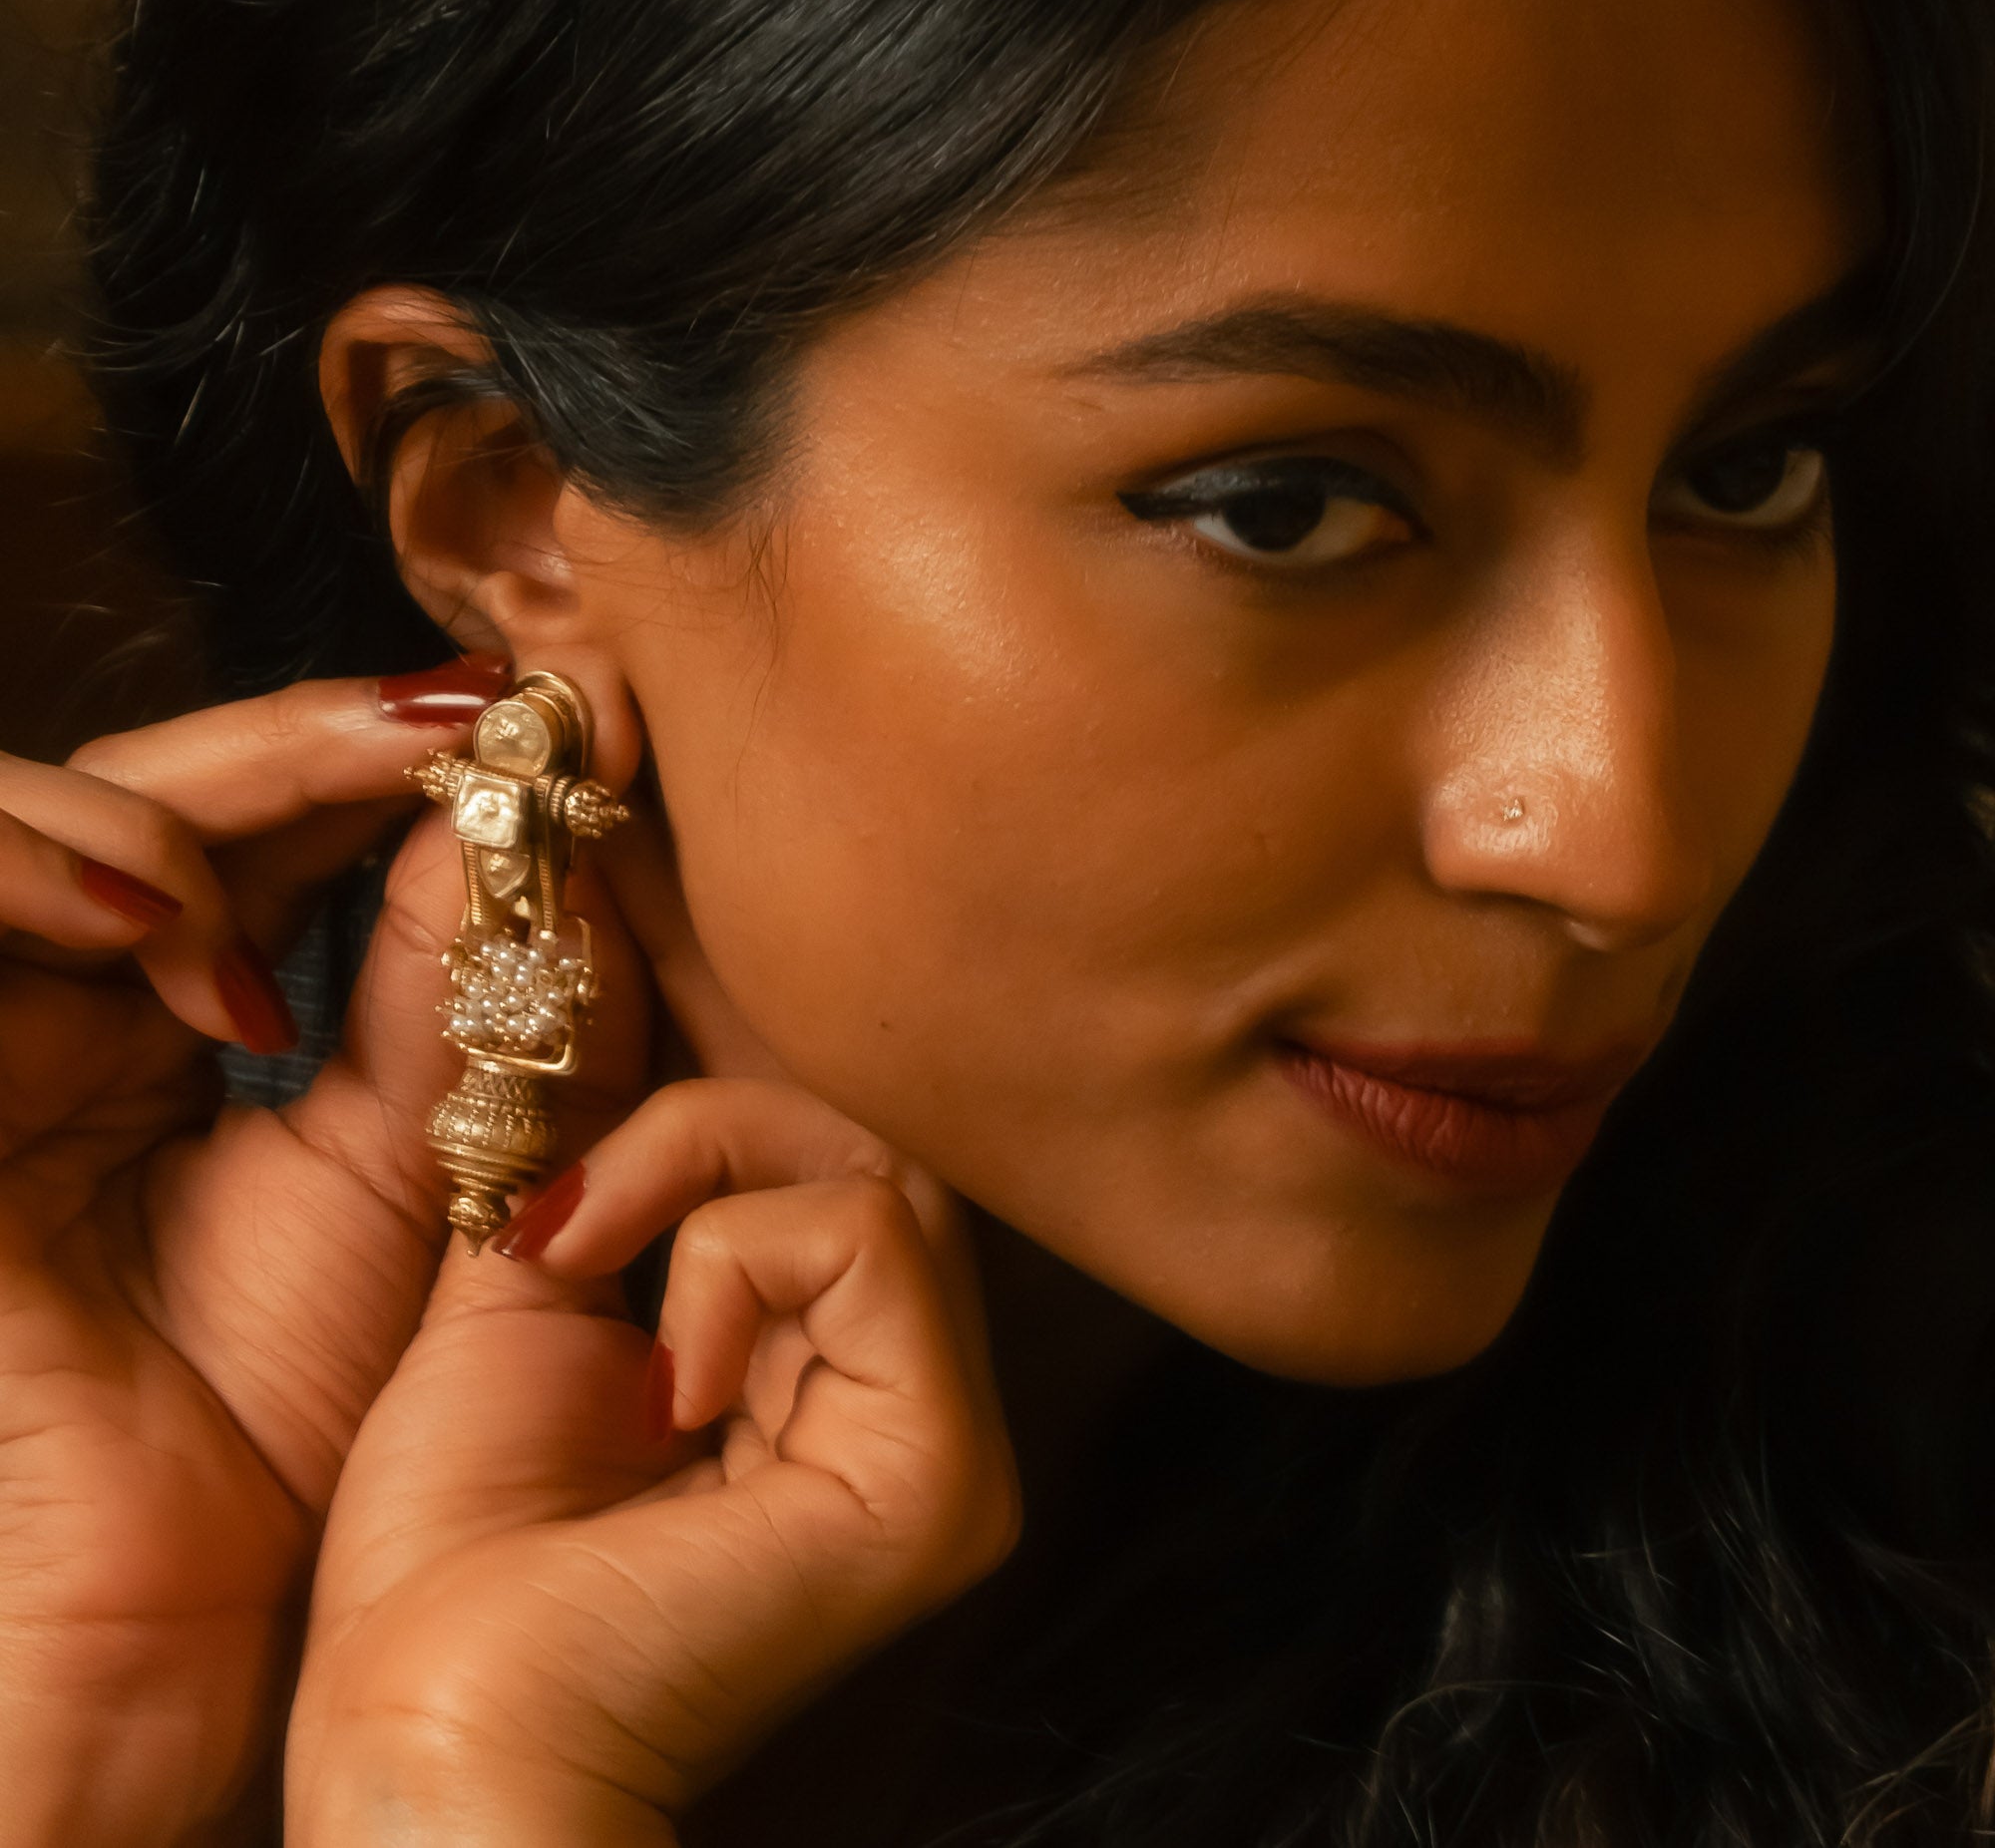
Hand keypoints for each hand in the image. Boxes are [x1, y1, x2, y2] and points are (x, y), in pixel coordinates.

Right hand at [0, 662, 515, 1844]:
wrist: (172, 1610)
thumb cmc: (292, 1403)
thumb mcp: (413, 1161)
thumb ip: (447, 994)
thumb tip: (510, 826)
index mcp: (196, 1003)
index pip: (275, 818)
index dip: (384, 749)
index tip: (528, 715)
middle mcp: (80, 993)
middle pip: (162, 782)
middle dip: (307, 737)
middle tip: (452, 726)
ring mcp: (0, 1032)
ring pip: (27, 809)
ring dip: (167, 803)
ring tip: (301, 855)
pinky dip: (38, 878)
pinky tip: (173, 933)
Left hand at [286, 1022, 1019, 1842]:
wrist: (435, 1734)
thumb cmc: (457, 1544)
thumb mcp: (529, 1278)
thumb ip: (602, 1134)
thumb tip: (605, 943)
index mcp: (821, 1349)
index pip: (824, 1123)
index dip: (738, 1006)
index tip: (637, 890)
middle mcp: (907, 1383)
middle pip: (864, 1123)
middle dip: (704, 1081)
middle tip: (574, 1090)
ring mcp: (938, 1429)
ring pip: (875, 1156)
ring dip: (702, 1158)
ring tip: (581, 1251)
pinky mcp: (938, 1470)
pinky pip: (872, 1238)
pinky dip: (737, 1258)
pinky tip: (659, 1369)